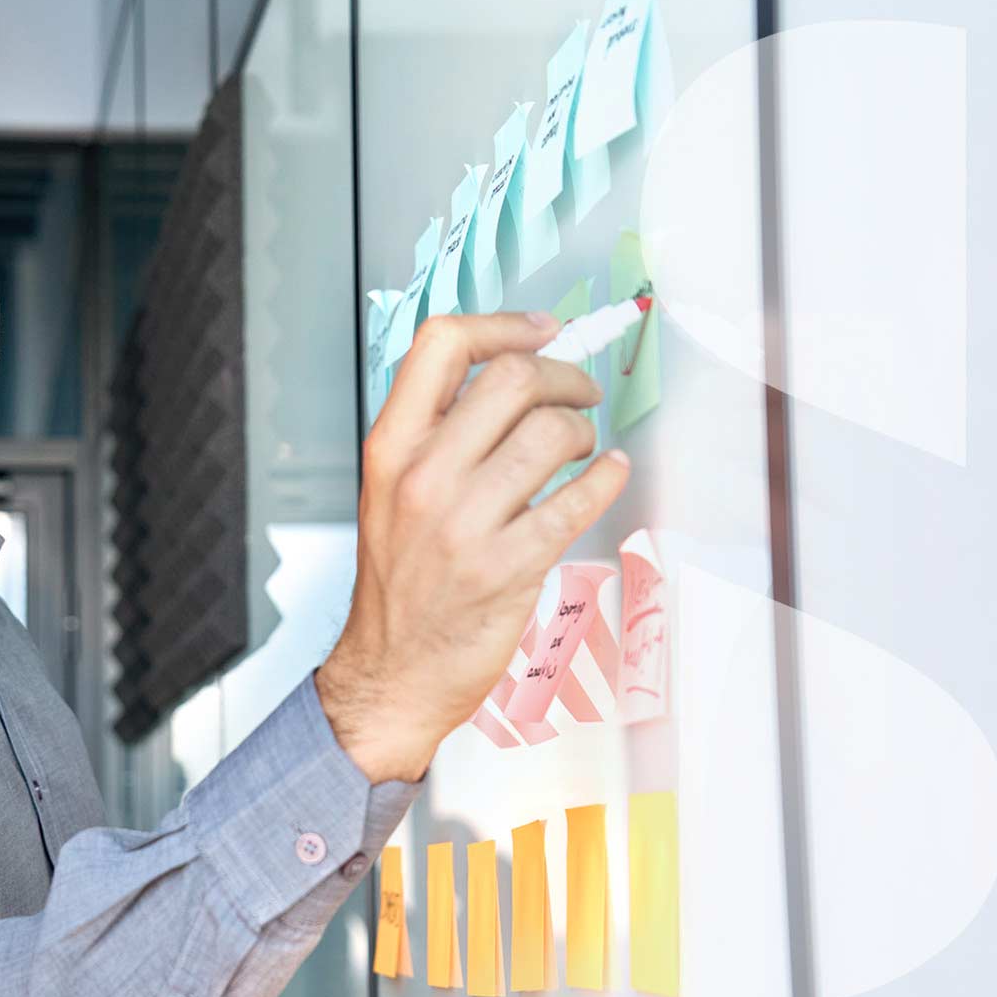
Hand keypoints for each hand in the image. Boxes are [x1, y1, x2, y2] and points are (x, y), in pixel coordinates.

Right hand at [316, 311, 629, 782]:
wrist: (392, 672)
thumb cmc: (399, 583)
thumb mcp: (389, 491)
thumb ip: (435, 433)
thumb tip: (509, 373)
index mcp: (390, 448)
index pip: (441, 345)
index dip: (503, 324)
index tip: (541, 330)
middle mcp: (423, 477)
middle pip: (513, 378)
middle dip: (565, 377)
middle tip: (579, 394)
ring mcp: (464, 524)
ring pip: (552, 434)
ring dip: (584, 431)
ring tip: (582, 447)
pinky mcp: (508, 567)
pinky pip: (577, 500)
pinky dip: (607, 477)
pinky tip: (607, 474)